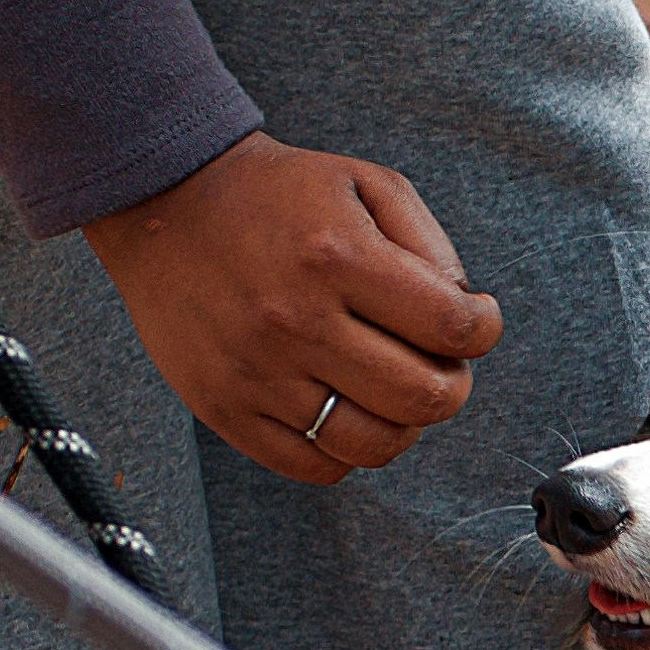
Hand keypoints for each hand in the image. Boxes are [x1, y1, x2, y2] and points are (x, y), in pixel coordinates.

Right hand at [89, 131, 504, 477]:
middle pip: (423, 398)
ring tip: (395, 389)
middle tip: (440, 360)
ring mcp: (257, 373)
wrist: (166, 203)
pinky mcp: (224, 408)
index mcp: (337, 257)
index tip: (477, 319)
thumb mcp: (365, 184)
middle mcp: (296, 321)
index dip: (484, 328)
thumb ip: (431, 245)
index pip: (452, 327)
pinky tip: (346, 406)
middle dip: (453, 382)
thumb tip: (466, 317)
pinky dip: (347, 448)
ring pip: (373, 445)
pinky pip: (314, 465)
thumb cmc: (276, 195)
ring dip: (405, 425)